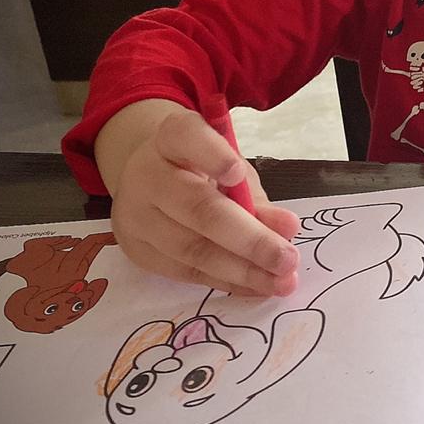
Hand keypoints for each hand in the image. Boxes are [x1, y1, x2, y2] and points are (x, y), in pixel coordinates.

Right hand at [105, 106, 299, 296]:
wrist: (147, 182)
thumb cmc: (200, 170)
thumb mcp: (229, 169)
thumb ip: (255, 198)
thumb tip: (287, 229)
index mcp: (171, 138)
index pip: (187, 137)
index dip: (212, 154)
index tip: (238, 173)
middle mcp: (147, 174)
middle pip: (197, 207)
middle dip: (249, 239)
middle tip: (287, 258)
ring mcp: (135, 215)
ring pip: (191, 249)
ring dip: (243, 270)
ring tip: (281, 281)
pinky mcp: (136, 251)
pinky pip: (185, 272)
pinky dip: (226, 282)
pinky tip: (256, 287)